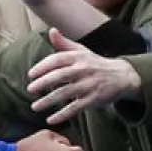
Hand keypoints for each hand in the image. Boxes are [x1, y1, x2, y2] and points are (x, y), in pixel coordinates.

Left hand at [26, 28, 142, 124]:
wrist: (121, 76)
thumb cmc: (95, 63)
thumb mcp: (82, 51)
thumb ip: (64, 43)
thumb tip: (51, 31)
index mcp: (79, 56)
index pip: (58, 59)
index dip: (42, 66)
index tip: (30, 74)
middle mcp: (84, 69)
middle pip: (60, 75)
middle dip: (43, 82)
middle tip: (29, 90)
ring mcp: (89, 84)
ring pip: (66, 92)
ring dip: (48, 100)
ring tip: (35, 107)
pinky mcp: (93, 99)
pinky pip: (76, 107)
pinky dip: (62, 114)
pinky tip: (51, 119)